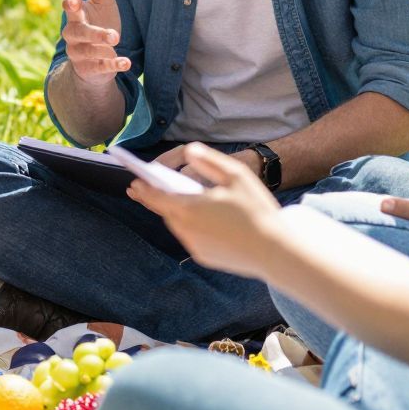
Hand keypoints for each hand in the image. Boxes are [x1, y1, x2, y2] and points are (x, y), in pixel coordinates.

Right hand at [62, 0, 130, 84]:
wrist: (98, 55)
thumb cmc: (99, 22)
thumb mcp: (101, 2)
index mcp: (76, 16)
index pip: (69, 9)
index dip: (70, 4)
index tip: (74, 0)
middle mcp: (73, 35)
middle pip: (77, 32)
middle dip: (93, 32)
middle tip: (113, 33)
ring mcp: (80, 54)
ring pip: (86, 51)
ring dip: (101, 47)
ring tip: (117, 40)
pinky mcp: (89, 69)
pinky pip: (100, 67)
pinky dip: (113, 65)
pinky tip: (126, 63)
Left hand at [126, 142, 282, 278]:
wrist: (274, 252)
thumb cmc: (256, 210)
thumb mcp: (236, 176)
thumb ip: (209, 160)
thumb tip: (189, 151)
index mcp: (189, 208)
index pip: (156, 196)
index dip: (144, 189)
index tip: (134, 183)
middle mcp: (185, 229)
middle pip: (165, 211)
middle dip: (157, 200)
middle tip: (148, 190)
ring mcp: (194, 246)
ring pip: (178, 225)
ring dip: (176, 213)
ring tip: (179, 202)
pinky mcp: (204, 257)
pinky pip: (192, 238)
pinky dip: (193, 227)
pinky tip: (205, 221)